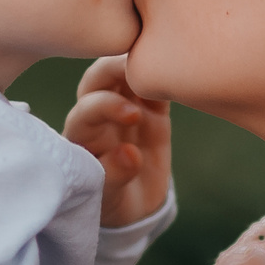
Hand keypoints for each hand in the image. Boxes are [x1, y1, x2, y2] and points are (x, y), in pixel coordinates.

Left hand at [63, 55, 171, 226]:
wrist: (132, 205)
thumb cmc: (110, 201)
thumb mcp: (108, 197)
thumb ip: (114, 176)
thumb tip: (130, 155)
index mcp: (82, 133)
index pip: (88, 108)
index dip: (108, 105)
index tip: (133, 116)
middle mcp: (99, 112)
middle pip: (100, 76)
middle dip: (117, 66)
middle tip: (144, 69)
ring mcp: (126, 105)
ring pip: (127, 70)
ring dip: (141, 60)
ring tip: (166, 61)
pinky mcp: (152, 108)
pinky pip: (157, 82)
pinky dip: (167, 72)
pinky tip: (182, 71)